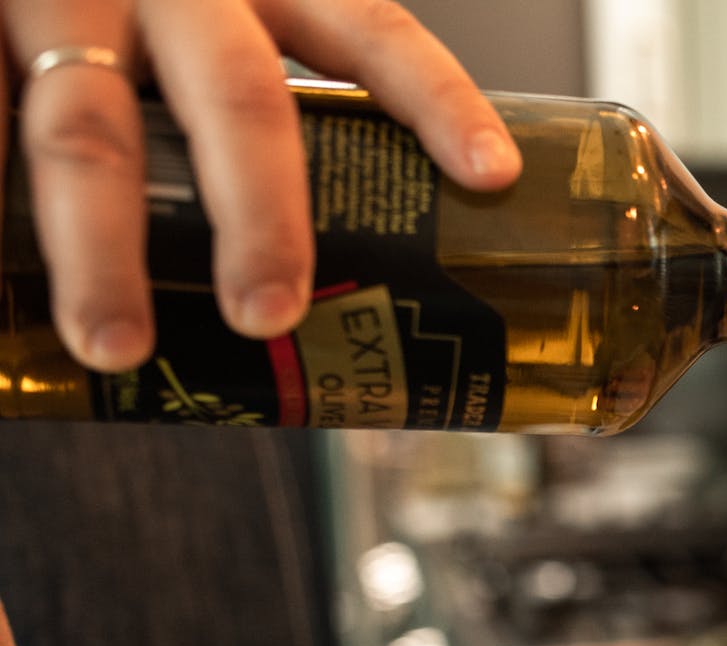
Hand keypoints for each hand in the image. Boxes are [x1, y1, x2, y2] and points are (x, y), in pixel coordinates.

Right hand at [2, 0, 524, 372]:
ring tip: (116, 345)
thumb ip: (261, 114)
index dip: (437, 100)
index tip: (493, 175)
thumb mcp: (221, 24)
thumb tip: (352, 267)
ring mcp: (68, 2)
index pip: (372, 35)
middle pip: (238, 100)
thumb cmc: (139, 12)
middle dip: (260, 215)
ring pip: (88, 131)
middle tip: (270, 313)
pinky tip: (6, 286)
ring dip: (102, 250)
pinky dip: (1, 212)